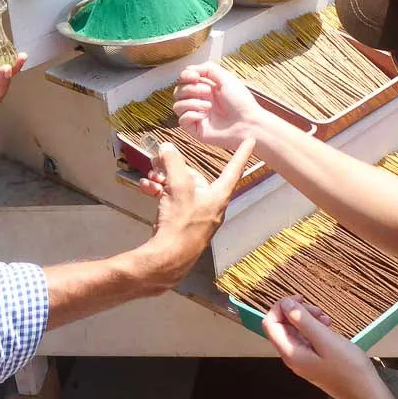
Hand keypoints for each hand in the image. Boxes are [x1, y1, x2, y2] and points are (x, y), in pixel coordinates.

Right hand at [135, 138, 254, 289]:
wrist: (167, 258)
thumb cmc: (181, 224)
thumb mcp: (178, 187)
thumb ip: (174, 163)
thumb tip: (167, 147)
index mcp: (218, 195)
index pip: (233, 168)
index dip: (241, 153)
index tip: (251, 140)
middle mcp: (210, 204)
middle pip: (196, 176)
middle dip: (175, 167)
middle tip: (158, 160)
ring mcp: (195, 214)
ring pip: (181, 187)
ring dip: (164, 179)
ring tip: (151, 176)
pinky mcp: (181, 222)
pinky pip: (173, 200)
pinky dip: (160, 192)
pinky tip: (146, 188)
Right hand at [173, 62, 268, 152]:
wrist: (248, 123)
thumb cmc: (241, 102)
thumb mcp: (226, 78)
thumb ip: (207, 69)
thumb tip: (189, 69)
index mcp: (205, 88)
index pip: (184, 80)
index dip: (186, 76)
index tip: (195, 76)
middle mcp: (199, 100)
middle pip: (178, 91)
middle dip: (191, 89)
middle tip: (208, 92)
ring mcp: (196, 115)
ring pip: (177, 105)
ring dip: (192, 102)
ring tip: (209, 105)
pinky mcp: (195, 129)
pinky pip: (181, 120)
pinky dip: (190, 115)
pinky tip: (204, 115)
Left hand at [263, 296, 397, 398]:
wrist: (365, 392)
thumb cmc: (347, 366)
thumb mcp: (325, 340)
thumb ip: (303, 321)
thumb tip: (284, 304)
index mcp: (290, 352)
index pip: (270, 324)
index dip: (280, 307)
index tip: (300, 298)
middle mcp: (292, 356)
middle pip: (282, 326)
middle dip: (297, 312)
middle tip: (318, 310)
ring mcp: (303, 359)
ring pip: (296, 331)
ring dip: (308, 319)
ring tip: (326, 318)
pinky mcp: (314, 360)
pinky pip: (307, 338)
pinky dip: (315, 328)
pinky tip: (329, 326)